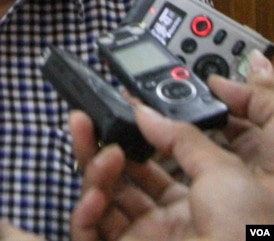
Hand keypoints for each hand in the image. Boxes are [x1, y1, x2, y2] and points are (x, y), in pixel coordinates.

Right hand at [70, 49, 273, 240]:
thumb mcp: (226, 172)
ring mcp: (148, 240)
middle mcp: (172, 219)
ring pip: (103, 198)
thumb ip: (181, 138)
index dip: (134, 133)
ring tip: (104, 154)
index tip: (117, 108)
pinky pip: (91, 234)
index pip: (155, 157)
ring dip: (93, 171)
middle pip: (123, 174)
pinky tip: (94, 196)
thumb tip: (145, 112)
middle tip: (84, 119)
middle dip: (99, 143)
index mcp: (202, 197)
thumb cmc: (253, 236)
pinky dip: (84, 213)